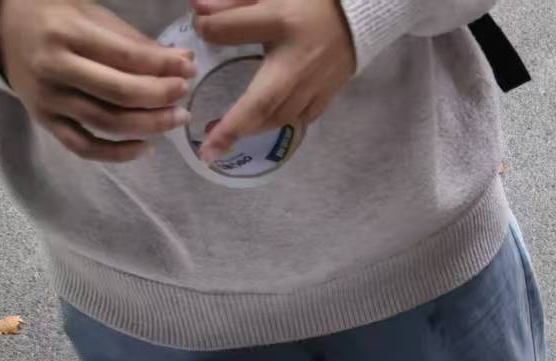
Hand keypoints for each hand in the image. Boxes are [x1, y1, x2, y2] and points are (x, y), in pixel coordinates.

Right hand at [0, 0, 193, 161]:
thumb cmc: (52, 17)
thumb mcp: (89, 13)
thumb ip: (132, 40)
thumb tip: (181, 61)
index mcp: (65, 32)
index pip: (125, 56)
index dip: (162, 66)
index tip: (189, 68)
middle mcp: (54, 68)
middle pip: (119, 93)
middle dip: (160, 97)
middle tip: (185, 95)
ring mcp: (47, 99)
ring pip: (106, 122)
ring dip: (149, 125)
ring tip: (176, 118)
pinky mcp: (44, 121)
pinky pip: (84, 147)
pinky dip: (116, 153)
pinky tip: (145, 146)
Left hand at [192, 0, 355, 161]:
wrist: (359, 16)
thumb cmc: (311, 2)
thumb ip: (232, 1)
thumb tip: (196, 9)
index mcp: (281, 22)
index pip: (233, 29)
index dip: (210, 29)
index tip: (199, 26)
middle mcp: (297, 60)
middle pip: (262, 101)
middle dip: (233, 127)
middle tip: (208, 151)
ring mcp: (315, 83)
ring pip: (279, 116)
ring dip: (253, 128)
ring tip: (229, 136)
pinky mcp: (327, 94)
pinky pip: (301, 117)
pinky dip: (280, 122)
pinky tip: (266, 123)